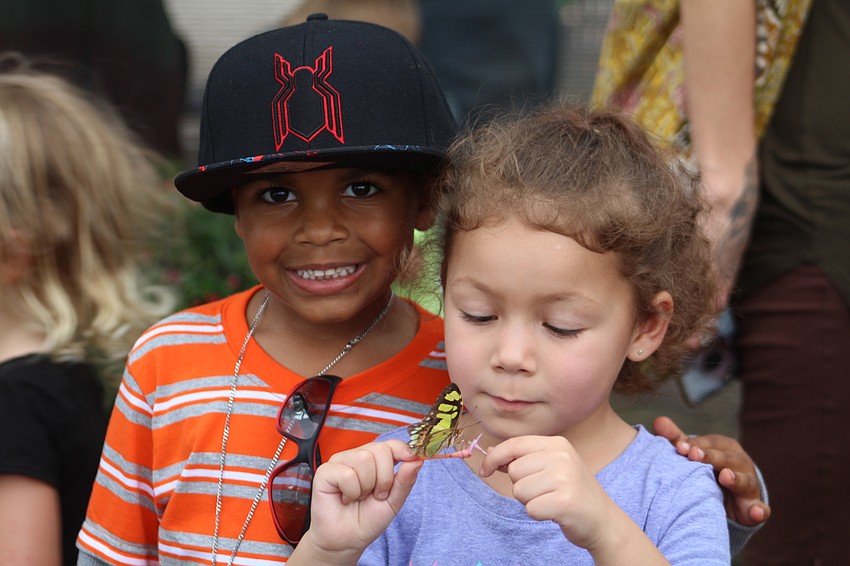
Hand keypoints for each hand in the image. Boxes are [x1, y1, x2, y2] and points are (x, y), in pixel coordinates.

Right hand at [293, 440, 422, 564]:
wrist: (346, 541)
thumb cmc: (366, 520)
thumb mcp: (393, 502)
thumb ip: (405, 481)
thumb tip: (418, 460)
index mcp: (374, 461)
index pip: (390, 444)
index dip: (402, 450)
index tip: (411, 459)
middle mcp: (356, 457)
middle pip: (380, 450)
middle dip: (384, 478)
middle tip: (375, 495)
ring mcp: (340, 462)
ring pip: (364, 459)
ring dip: (366, 486)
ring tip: (358, 498)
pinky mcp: (325, 472)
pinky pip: (347, 473)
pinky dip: (351, 491)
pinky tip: (345, 499)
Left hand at [478, 435, 614, 549]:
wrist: (602, 519)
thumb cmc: (570, 492)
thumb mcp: (550, 467)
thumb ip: (523, 459)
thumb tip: (491, 454)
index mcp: (557, 444)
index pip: (514, 444)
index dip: (494, 457)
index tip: (484, 470)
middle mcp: (561, 456)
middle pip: (514, 470)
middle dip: (521, 486)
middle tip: (544, 491)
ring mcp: (564, 478)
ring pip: (519, 491)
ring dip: (530, 501)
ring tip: (550, 500)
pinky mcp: (565, 501)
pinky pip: (530, 509)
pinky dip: (538, 514)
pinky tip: (555, 512)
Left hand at [653, 416, 769, 525]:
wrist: (731, 498)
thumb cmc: (708, 470)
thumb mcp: (695, 455)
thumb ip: (678, 440)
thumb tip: (658, 421)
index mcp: (725, 447)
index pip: (711, 443)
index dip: (695, 444)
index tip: (679, 447)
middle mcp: (740, 463)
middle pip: (727, 458)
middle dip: (712, 457)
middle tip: (694, 456)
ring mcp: (750, 485)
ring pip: (745, 481)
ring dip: (736, 479)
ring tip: (725, 477)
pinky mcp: (755, 507)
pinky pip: (760, 509)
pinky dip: (759, 510)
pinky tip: (755, 512)